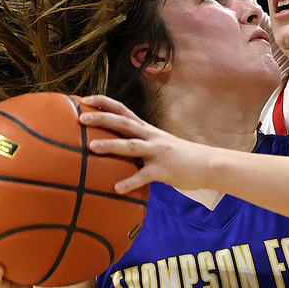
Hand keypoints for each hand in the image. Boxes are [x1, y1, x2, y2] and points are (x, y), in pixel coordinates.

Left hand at [77, 95, 213, 192]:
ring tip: (91, 148)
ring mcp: (157, 152)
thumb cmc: (179, 157)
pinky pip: (144, 176)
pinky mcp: (163, 170)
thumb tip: (117, 151)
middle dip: (101, 118)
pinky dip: (130, 182)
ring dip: (111, 146)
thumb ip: (139, 146)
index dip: (104, 103)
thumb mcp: (158, 145)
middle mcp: (151, 136)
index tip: (85, 99)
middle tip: (80, 117)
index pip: (123, 110)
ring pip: (131, 145)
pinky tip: (117, 188)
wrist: (207, 164)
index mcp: (147, 129)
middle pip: (123, 123)